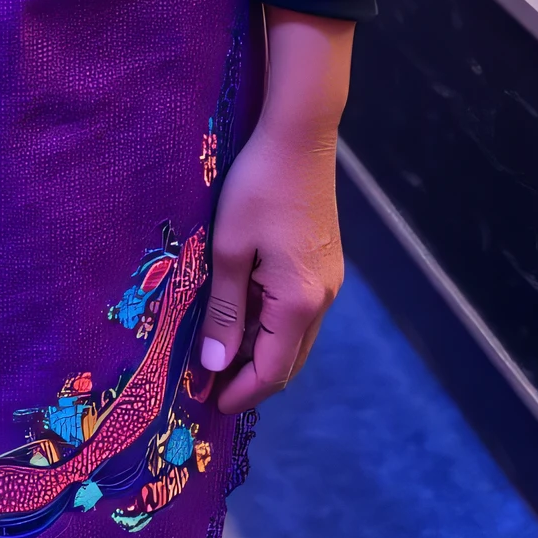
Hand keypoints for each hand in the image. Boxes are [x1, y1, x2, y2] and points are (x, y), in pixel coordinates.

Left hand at [194, 120, 344, 415]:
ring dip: (263, 351)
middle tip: (212, 385)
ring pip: (296, 336)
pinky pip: (299, 311)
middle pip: (290, 360)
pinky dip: (273, 325)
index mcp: (299, 302)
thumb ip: (225, 311)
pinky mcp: (325, 262)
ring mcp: (329, 280)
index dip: (241, 391)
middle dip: (253, 378)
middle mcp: (322, 298)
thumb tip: (216, 364)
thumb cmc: (256, 187)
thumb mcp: (229, 250)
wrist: (299, 135)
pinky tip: (245, 315)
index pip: (273, 370)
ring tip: (221, 353)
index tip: (209, 402)